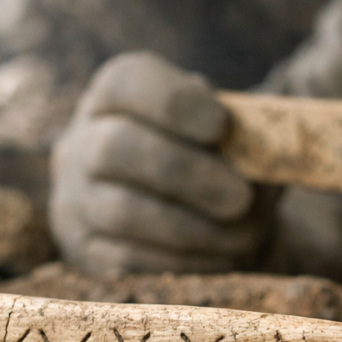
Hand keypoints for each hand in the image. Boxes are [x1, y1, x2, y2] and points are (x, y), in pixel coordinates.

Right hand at [49, 52, 267, 274]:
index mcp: (114, 97)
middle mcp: (82, 142)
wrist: (175, 207)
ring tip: (241, 234)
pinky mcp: (86, 249)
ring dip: (190, 226)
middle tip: (240, 197)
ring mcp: (76, 199)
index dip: (173, 102)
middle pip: (115, 149)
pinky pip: (129, 259)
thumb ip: (243, 132)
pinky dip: (184, 259)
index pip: (125, 82)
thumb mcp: (226, 132)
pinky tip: (221, 257)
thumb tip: (265, 153)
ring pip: (122, 211)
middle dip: (185, 174)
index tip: (221, 125)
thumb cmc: (209, 156)